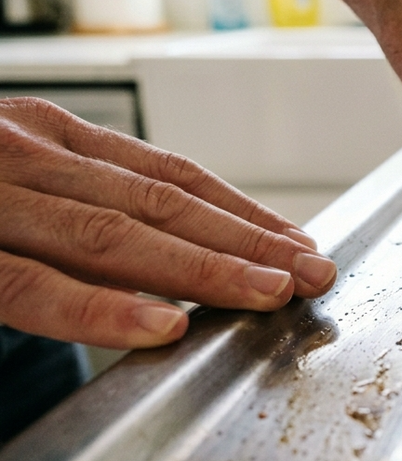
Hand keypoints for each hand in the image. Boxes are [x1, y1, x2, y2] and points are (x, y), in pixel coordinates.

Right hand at [0, 98, 336, 348]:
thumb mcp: (13, 175)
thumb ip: (78, 202)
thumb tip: (175, 251)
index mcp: (49, 135)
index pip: (167, 174)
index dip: (241, 211)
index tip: (298, 242)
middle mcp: (27, 154)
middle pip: (159, 203)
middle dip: (246, 242)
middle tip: (312, 273)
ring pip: (113, 236)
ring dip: (203, 271)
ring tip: (270, 294)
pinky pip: (29, 286)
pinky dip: (100, 308)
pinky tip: (164, 326)